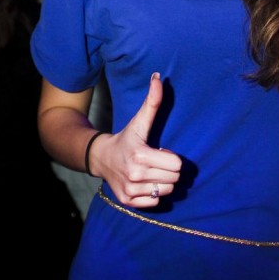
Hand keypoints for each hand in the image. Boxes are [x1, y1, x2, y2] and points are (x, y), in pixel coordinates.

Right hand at [98, 73, 181, 206]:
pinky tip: (144, 183)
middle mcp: (135, 175)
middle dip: (169, 169)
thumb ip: (152, 101)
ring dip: (163, 182)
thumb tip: (159, 77)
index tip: (159, 151)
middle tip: (155, 162)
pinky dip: (154, 194)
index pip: (177, 164)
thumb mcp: (140, 121)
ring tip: (150, 172)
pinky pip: (156, 202)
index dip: (171, 156)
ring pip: (167, 191)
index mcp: (140, 155)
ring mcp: (131, 190)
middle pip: (174, 178)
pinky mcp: (128, 201)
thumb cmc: (126, 138)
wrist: (101, 158)